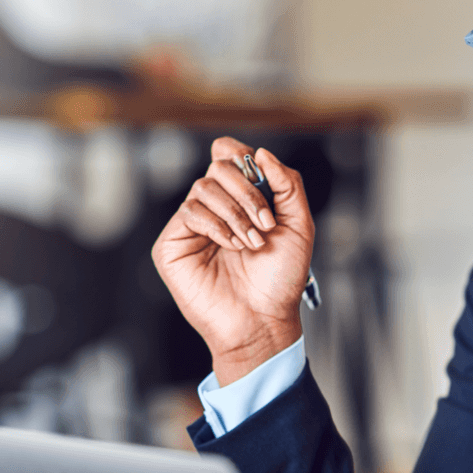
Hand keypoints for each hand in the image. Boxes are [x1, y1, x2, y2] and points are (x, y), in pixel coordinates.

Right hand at [152, 137, 313, 384]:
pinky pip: (189, 212)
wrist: (264, 318)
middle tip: (266, 223)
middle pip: (218, 167)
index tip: (259, 169)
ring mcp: (192, 225)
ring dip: (236, 213)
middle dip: (248, 191)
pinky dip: (217, 226)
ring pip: (203, 187)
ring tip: (251, 243)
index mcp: (241, 200)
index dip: (240, 154)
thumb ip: (288, 184)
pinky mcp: (173, 243)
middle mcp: (215, 208)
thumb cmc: (280, 279)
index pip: (228, 156)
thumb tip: (261, 153)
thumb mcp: (299, 225)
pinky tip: (231, 246)